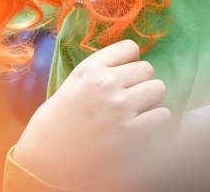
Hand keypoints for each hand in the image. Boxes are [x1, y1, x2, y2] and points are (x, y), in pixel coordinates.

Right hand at [12, 39, 169, 186]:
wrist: (47, 161)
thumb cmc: (57, 124)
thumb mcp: (73, 85)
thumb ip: (99, 72)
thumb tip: (132, 62)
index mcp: (90, 69)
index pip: (129, 48)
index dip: (130, 62)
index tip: (126, 75)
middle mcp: (106, 84)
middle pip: (147, 69)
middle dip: (141, 83)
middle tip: (131, 99)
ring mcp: (120, 107)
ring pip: (158, 88)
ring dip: (152, 101)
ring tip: (139, 113)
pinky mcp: (131, 132)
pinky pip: (163, 115)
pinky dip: (157, 122)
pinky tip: (144, 129)